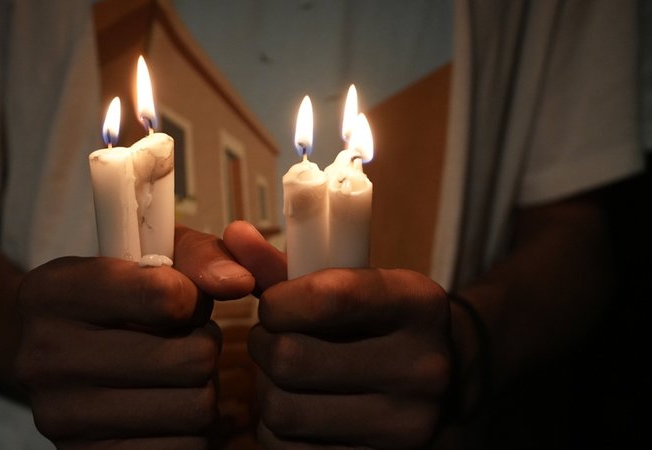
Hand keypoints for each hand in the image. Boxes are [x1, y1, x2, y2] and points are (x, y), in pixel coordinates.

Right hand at [15, 225, 253, 449]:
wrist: (54, 361)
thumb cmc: (115, 298)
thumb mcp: (147, 257)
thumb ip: (198, 256)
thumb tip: (239, 281)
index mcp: (52, 294)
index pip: (164, 297)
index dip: (192, 297)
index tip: (181, 299)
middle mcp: (45, 358)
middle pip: (192, 359)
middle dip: (202, 345)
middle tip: (181, 339)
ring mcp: (63, 418)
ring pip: (197, 407)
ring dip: (201, 388)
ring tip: (174, 372)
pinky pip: (186, 447)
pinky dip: (189, 429)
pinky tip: (164, 407)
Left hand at [224, 221, 450, 448]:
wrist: (446, 379)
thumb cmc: (378, 321)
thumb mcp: (349, 283)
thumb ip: (286, 263)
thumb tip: (233, 235)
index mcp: (418, 304)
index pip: (328, 297)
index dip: (279, 300)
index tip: (275, 303)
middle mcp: (423, 366)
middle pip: (291, 359)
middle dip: (265, 344)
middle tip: (273, 339)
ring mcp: (406, 425)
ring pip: (282, 409)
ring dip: (266, 389)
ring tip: (285, 374)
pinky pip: (288, 449)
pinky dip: (278, 429)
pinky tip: (299, 407)